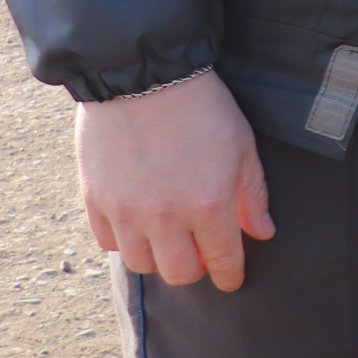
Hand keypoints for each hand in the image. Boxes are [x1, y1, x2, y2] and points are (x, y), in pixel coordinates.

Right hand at [73, 69, 271, 291]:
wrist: (144, 77)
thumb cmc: (202, 108)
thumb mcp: (242, 146)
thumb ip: (252, 195)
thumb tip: (263, 232)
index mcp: (208, 204)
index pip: (222, 260)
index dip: (230, 275)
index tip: (232, 279)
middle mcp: (165, 216)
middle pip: (179, 273)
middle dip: (195, 268)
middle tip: (201, 252)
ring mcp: (125, 211)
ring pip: (141, 265)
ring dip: (159, 257)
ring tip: (169, 237)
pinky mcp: (95, 201)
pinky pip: (107, 243)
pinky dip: (124, 241)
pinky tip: (138, 223)